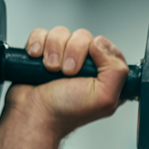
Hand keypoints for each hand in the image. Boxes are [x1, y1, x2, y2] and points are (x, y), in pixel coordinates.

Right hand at [1, 27, 129, 139]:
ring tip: (51, 69)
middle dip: (72, 52)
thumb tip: (101, 43)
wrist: (32, 115)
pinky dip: (38, 44)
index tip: (88, 70)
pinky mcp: (44, 53)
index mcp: (106, 78)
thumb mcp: (104, 97)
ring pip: (62, 33)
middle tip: (67, 73)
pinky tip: (37, 59)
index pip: (109, 49)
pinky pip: (42, 33)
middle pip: (84, 37)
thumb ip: (116, 70)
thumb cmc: (65, 112)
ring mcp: (64, 58)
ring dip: (53, 50)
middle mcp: (86, 67)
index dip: (99, 53)